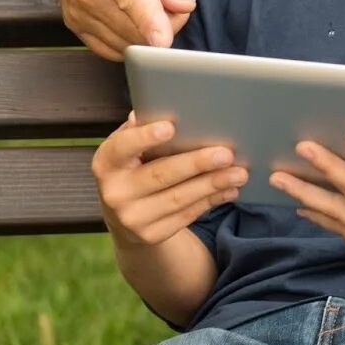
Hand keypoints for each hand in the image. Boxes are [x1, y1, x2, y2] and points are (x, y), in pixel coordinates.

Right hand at [49, 0, 195, 59]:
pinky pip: (110, 48)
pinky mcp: (74, 23)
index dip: (149, 21)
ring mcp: (77, 10)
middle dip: (167, 22)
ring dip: (149, 33)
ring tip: (154, 1)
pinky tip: (137, 17)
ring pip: (126, 43)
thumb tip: (182, 3)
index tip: (163, 41)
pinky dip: (131, 40)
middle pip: (135, 28)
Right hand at [92, 113, 248, 246]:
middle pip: (160, 175)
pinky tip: (229, 189)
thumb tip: (154, 110)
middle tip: (225, 153)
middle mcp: (115, 193)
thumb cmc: (133, 169)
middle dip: (196, 163)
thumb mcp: (129, 151)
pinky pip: (187, 215)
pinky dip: (212, 200)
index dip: (145, 137)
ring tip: (239, 173)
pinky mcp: (152, 235)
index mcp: (106, 164)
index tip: (170, 127)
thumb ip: (140, 132)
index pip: (122, 147)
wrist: (124, 218)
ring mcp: (133, 218)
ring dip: (213, 184)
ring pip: (179, 199)